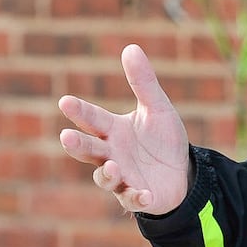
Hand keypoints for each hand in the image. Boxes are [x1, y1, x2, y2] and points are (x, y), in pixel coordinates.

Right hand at [59, 43, 190, 214]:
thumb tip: (131, 47)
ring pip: (105, 177)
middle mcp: (111, 154)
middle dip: (77, 144)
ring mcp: (121, 177)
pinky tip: (145, 193)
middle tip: (67, 137)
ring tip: (112, 167)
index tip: (65, 101)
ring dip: (106, 173)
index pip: (92, 118)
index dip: (79, 111)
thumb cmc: (162, 139)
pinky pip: (132, 198)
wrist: (181, 171)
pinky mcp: (136, 195)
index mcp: (113, 130)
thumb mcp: (157, 108)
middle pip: (89, 149)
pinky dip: (136, 197)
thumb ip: (143, 82)